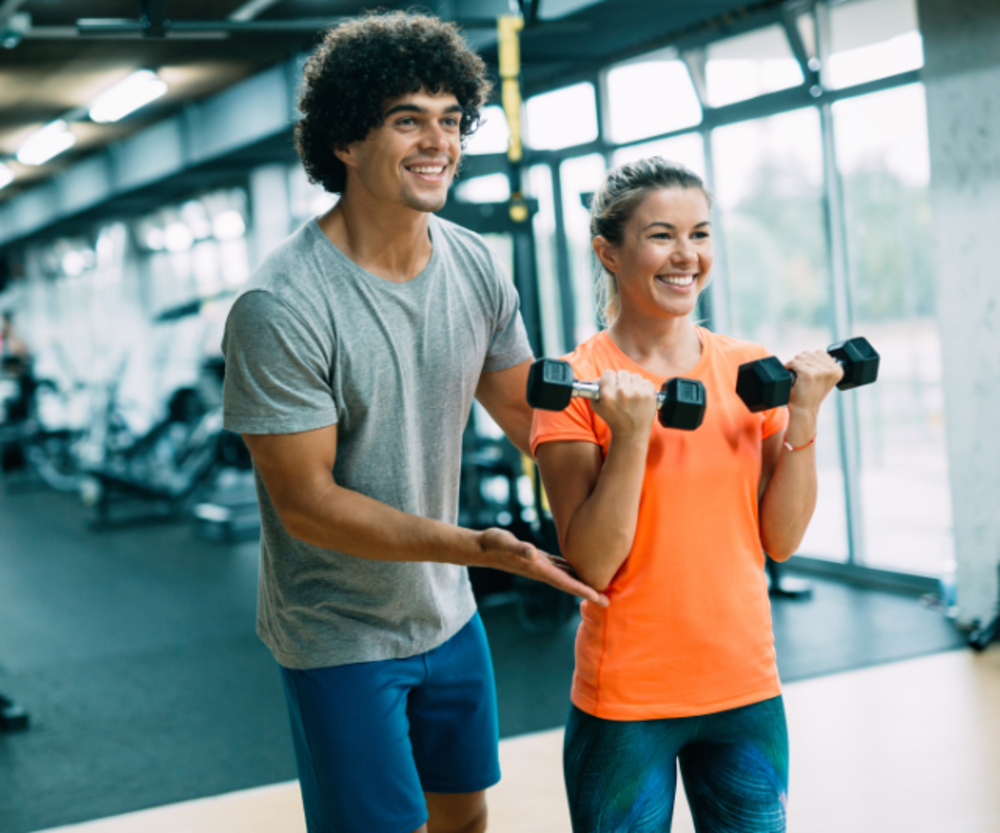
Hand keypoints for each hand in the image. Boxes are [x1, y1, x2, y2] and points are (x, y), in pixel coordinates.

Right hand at [476, 527, 609, 606]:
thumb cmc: (494, 543)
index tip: (600, 599)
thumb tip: (532, 553)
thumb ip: (519, 547)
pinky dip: (572, 571)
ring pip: (567, 577)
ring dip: (582, 584)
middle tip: (609, 602)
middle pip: (570, 584)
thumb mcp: (505, 542)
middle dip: (588, 593)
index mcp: (539, 569)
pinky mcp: (539, 560)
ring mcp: (541, 566)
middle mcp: (542, 571)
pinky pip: (560, 568)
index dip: (583, 590)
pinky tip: (581, 569)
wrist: (481, 547)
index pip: (566, 582)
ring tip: (600, 588)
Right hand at [591, 369, 657, 440]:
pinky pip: (646, 381)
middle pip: (622, 373)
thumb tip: (598, 378)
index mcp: (608, 394)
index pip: (608, 373)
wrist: (631, 433)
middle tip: (622, 391)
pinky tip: (639, 397)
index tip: (611, 385)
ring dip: (633, 383)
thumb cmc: (614, 419)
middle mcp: (623, 392)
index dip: (609, 379)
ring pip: (635, 376)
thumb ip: (595, 391)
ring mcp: (638, 393)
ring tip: (631, 394)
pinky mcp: (650, 395)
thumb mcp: (597, 407)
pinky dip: (643, 387)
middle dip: (621, 381)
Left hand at [786, 350, 843, 412]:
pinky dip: (789, 366)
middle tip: (798, 372)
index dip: (810, 359)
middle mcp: (832, 370)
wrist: (804, 410)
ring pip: (801, 356)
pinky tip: (790, 373)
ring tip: (795, 373)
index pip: (820, 352)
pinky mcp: (809, 374)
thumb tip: (816, 352)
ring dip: (794, 363)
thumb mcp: (824, 379)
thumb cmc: (811, 394)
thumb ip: (825, 366)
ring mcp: (821, 372)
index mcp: (838, 370)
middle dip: (801, 360)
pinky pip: (794, 362)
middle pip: (809, 353)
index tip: (806, 368)